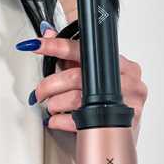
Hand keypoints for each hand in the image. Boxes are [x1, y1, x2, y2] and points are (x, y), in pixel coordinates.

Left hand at [17, 23, 147, 144]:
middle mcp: (127, 79)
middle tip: (39, 92)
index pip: (84, 49)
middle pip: (77, 77)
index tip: (36, 45)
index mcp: (119, 62)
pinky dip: (62, 120)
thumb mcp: (90, 73)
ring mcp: (127, 100)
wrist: (121, 130)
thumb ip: (70, 54)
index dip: (56, 46)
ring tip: (52, 106)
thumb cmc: (107, 99)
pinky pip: (83, 120)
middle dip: (50, 85)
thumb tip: (48, 33)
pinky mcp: (122, 122)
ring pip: (79, 98)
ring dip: (56, 103)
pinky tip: (57, 119)